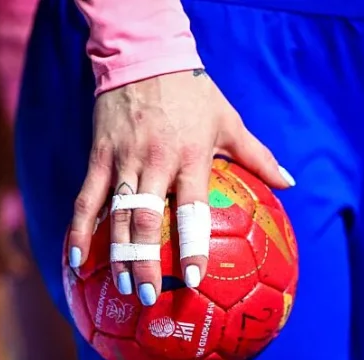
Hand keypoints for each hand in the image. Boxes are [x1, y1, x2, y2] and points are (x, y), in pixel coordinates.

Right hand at [68, 69, 293, 305]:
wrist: (145, 58)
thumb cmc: (195, 94)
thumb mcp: (230, 122)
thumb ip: (258, 156)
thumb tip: (290, 184)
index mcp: (190, 158)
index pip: (191, 211)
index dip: (191, 246)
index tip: (192, 279)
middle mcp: (155, 163)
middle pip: (147, 222)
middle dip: (146, 263)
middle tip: (148, 298)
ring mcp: (123, 162)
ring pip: (117, 215)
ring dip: (116, 254)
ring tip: (119, 288)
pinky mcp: (99, 158)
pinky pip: (86, 199)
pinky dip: (78, 230)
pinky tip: (73, 261)